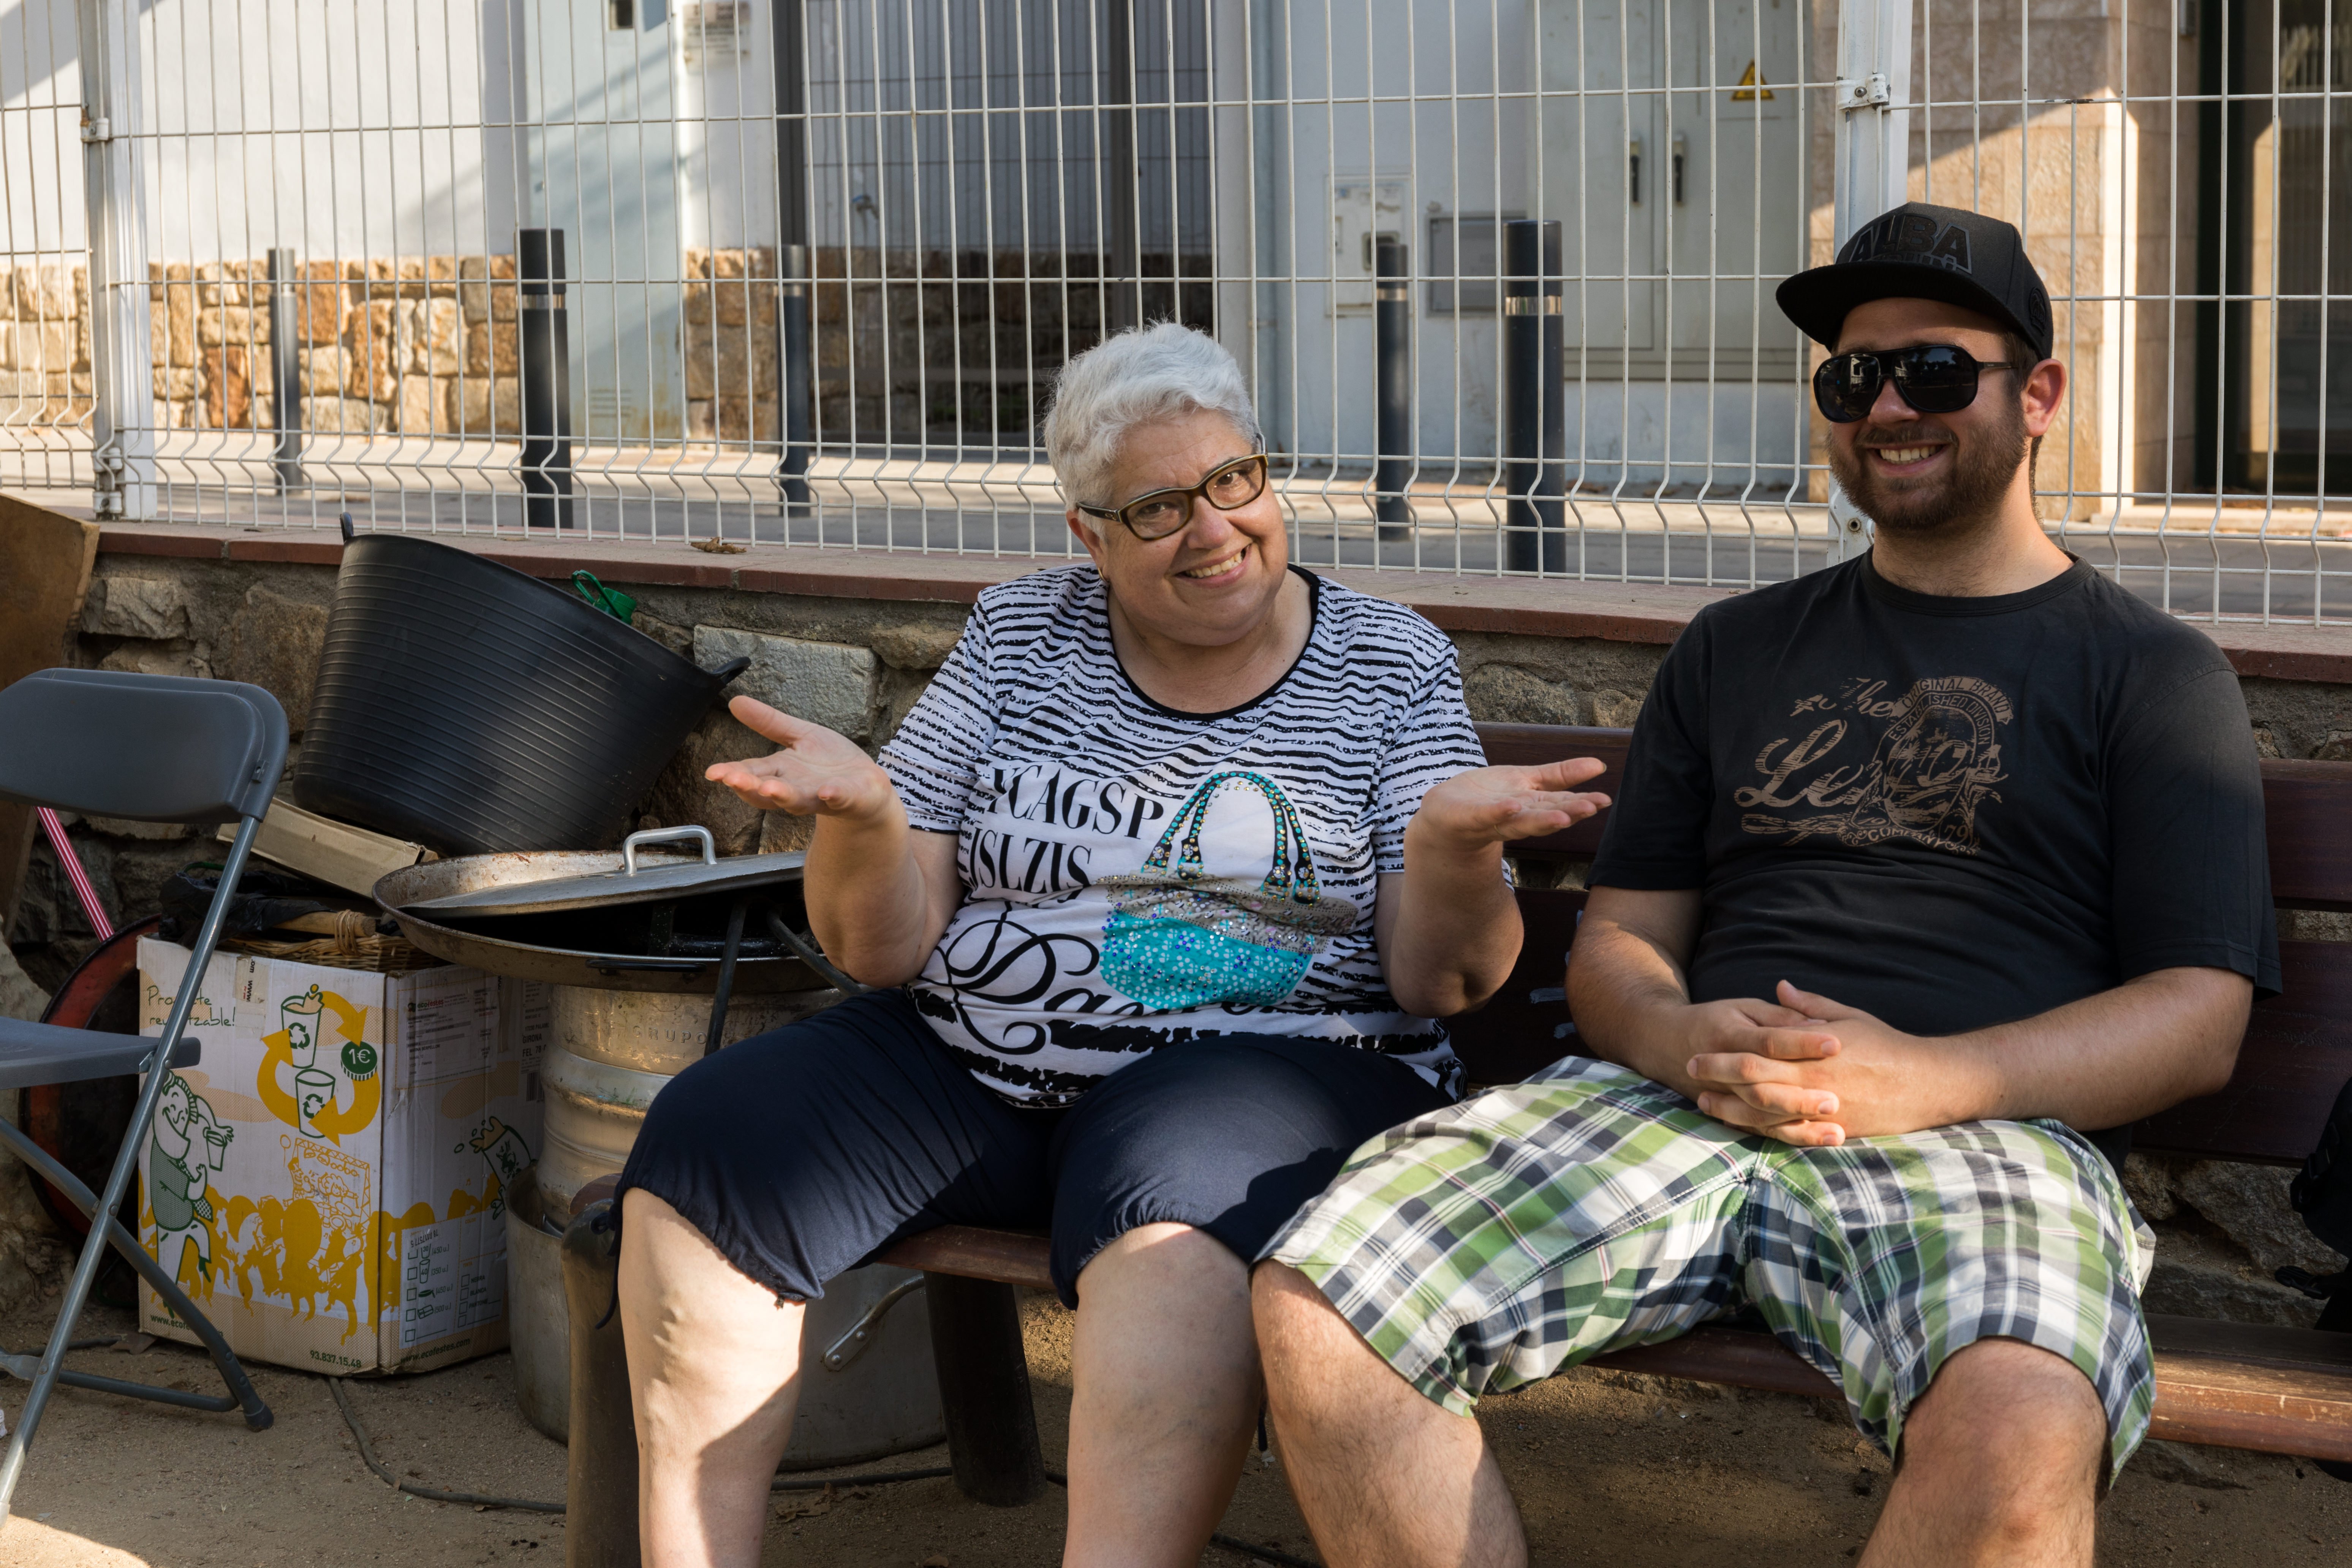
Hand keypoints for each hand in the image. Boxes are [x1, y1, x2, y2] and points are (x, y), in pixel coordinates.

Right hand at [705, 696, 896, 822]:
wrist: (868, 788)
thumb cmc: (830, 765)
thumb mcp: (800, 736)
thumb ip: (769, 723)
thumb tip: (734, 700)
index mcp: (783, 772)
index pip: (753, 773)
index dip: (732, 773)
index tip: (713, 773)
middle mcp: (798, 788)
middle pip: (769, 790)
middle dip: (751, 786)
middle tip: (733, 779)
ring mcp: (823, 796)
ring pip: (799, 800)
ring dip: (784, 795)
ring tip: (770, 787)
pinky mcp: (851, 797)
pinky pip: (841, 798)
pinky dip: (834, 796)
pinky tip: (827, 791)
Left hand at [1407, 758, 1611, 854]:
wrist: (1443, 815)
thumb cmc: (1489, 797)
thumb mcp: (1527, 781)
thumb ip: (1560, 776)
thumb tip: (1599, 764)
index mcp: (1531, 807)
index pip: (1559, 805)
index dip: (1581, 803)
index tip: (1602, 800)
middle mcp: (1515, 818)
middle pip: (1544, 816)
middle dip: (1567, 813)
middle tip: (1590, 808)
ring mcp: (1491, 820)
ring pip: (1519, 822)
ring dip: (1540, 820)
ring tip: (1561, 817)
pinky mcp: (1466, 817)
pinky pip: (1483, 815)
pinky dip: (1498, 812)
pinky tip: (1512, 806)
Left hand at [1686, 981, 1972, 1145]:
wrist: (1927, 1084)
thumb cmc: (1886, 1045)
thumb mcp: (1848, 1017)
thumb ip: (1809, 1006)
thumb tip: (1779, 986)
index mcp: (1813, 1055)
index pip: (1756, 1055)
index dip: (1723, 1055)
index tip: (1698, 1049)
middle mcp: (1812, 1086)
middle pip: (1752, 1086)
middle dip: (1718, 1078)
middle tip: (1690, 1071)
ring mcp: (1821, 1114)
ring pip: (1764, 1115)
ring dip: (1730, 1109)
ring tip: (1704, 1100)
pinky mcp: (1831, 1132)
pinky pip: (1788, 1135)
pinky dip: (1760, 1130)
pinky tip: (1741, 1125)